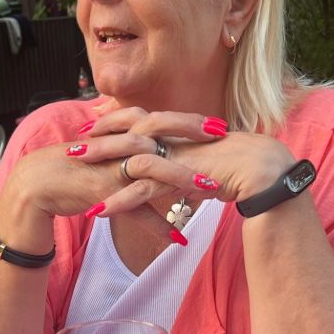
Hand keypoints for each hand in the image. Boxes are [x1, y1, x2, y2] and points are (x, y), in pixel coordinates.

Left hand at [79, 107, 294, 214]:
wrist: (262, 170)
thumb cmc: (241, 168)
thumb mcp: (207, 168)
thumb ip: (189, 175)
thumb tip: (183, 188)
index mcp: (177, 131)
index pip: (138, 121)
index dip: (114, 124)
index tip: (93, 129)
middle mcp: (172, 138)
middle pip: (125, 134)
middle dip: (96, 140)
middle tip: (72, 146)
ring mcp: (173, 155)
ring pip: (126, 160)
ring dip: (99, 168)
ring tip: (73, 175)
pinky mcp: (177, 176)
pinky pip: (141, 189)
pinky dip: (118, 201)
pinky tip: (98, 212)